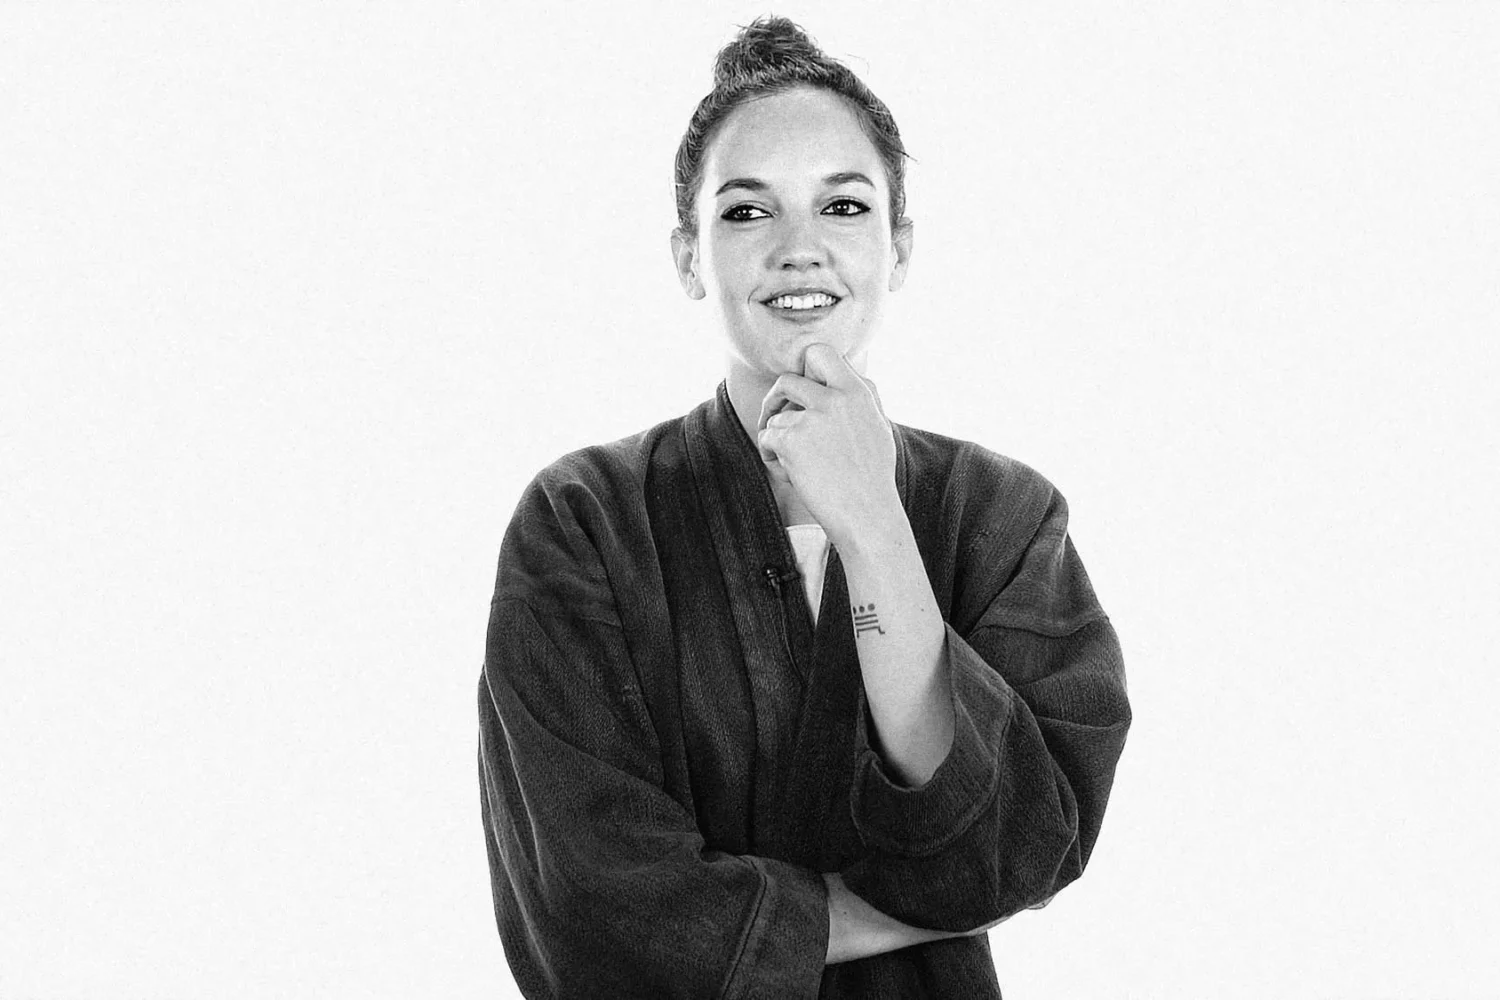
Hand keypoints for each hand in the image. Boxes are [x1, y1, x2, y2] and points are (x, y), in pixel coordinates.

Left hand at [755, 343, 899, 550]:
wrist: (867, 514)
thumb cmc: (873, 478)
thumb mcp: (879, 427)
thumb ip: (863, 398)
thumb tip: (851, 375)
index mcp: (858, 392)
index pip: (821, 353)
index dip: (805, 367)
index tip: (803, 387)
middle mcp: (834, 399)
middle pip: (787, 380)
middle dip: (775, 398)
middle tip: (774, 416)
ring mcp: (811, 418)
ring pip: (776, 417)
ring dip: (777, 438)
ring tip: (793, 464)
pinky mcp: (791, 440)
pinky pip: (767, 438)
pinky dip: (771, 456)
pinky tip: (788, 473)